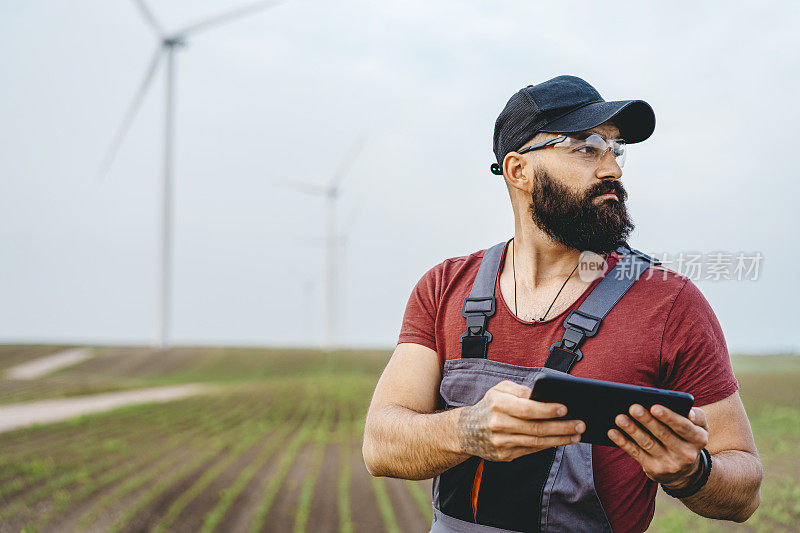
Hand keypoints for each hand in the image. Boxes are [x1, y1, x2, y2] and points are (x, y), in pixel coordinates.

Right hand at [456, 380, 584, 461]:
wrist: (466, 431)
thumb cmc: (489, 405)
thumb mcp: (499, 390)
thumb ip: (520, 390)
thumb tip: (543, 394)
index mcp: (498, 404)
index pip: (527, 408)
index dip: (547, 409)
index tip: (565, 408)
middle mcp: (498, 424)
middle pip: (536, 428)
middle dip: (561, 427)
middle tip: (580, 424)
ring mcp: (501, 443)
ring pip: (536, 442)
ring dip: (560, 439)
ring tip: (576, 435)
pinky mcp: (505, 456)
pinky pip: (531, 450)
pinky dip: (548, 445)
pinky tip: (561, 441)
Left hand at [607, 404, 708, 488]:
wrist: (685, 471)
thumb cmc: (687, 437)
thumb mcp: (699, 427)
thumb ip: (695, 415)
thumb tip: (687, 411)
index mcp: (698, 439)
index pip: (683, 427)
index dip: (669, 417)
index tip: (654, 406)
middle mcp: (686, 454)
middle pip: (663, 435)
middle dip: (647, 420)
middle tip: (633, 407)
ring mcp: (670, 465)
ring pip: (648, 444)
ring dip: (632, 430)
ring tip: (619, 418)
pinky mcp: (654, 471)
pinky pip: (636, 454)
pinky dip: (623, 442)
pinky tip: (612, 432)